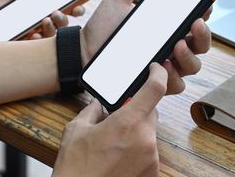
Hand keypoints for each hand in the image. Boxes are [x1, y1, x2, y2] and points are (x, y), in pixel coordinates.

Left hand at [0, 0, 85, 38]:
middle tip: (57, 12)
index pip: (71, 9)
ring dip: (52, 30)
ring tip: (45, 20)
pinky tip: (34, 33)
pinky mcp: (20, 34)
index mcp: (50, 1)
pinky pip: (31, 43)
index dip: (78, 10)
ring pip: (49, 35)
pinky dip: (35, 40)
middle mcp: (44, 15)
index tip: (78, 7)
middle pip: (63, 24)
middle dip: (65, 21)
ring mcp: (32, 26)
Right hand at [52, 63, 166, 176]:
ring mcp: (151, 159)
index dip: (158, 74)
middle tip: (115, 118)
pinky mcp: (151, 173)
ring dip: (134, 132)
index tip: (156, 69)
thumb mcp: (76, 130)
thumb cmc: (75, 167)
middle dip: (135, 110)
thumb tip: (98, 105)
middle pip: (150, 113)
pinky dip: (136, 151)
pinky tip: (116, 158)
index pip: (154, 90)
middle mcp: (145, 140)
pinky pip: (148, 153)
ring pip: (148, 134)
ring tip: (111, 145)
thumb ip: (91, 111)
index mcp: (127, 123)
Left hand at [80, 0, 212, 93]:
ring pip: (193, 66)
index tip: (204, 5)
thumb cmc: (104, 23)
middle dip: (204, 35)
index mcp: (167, 26)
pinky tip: (162, 65)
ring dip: (190, 56)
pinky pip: (175, 85)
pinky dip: (173, 77)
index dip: (205, 13)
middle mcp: (170, 46)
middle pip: (201, 45)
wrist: (84, 47)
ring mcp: (164, 65)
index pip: (196, 21)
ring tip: (176, 45)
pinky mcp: (153, 81)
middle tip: (195, 24)